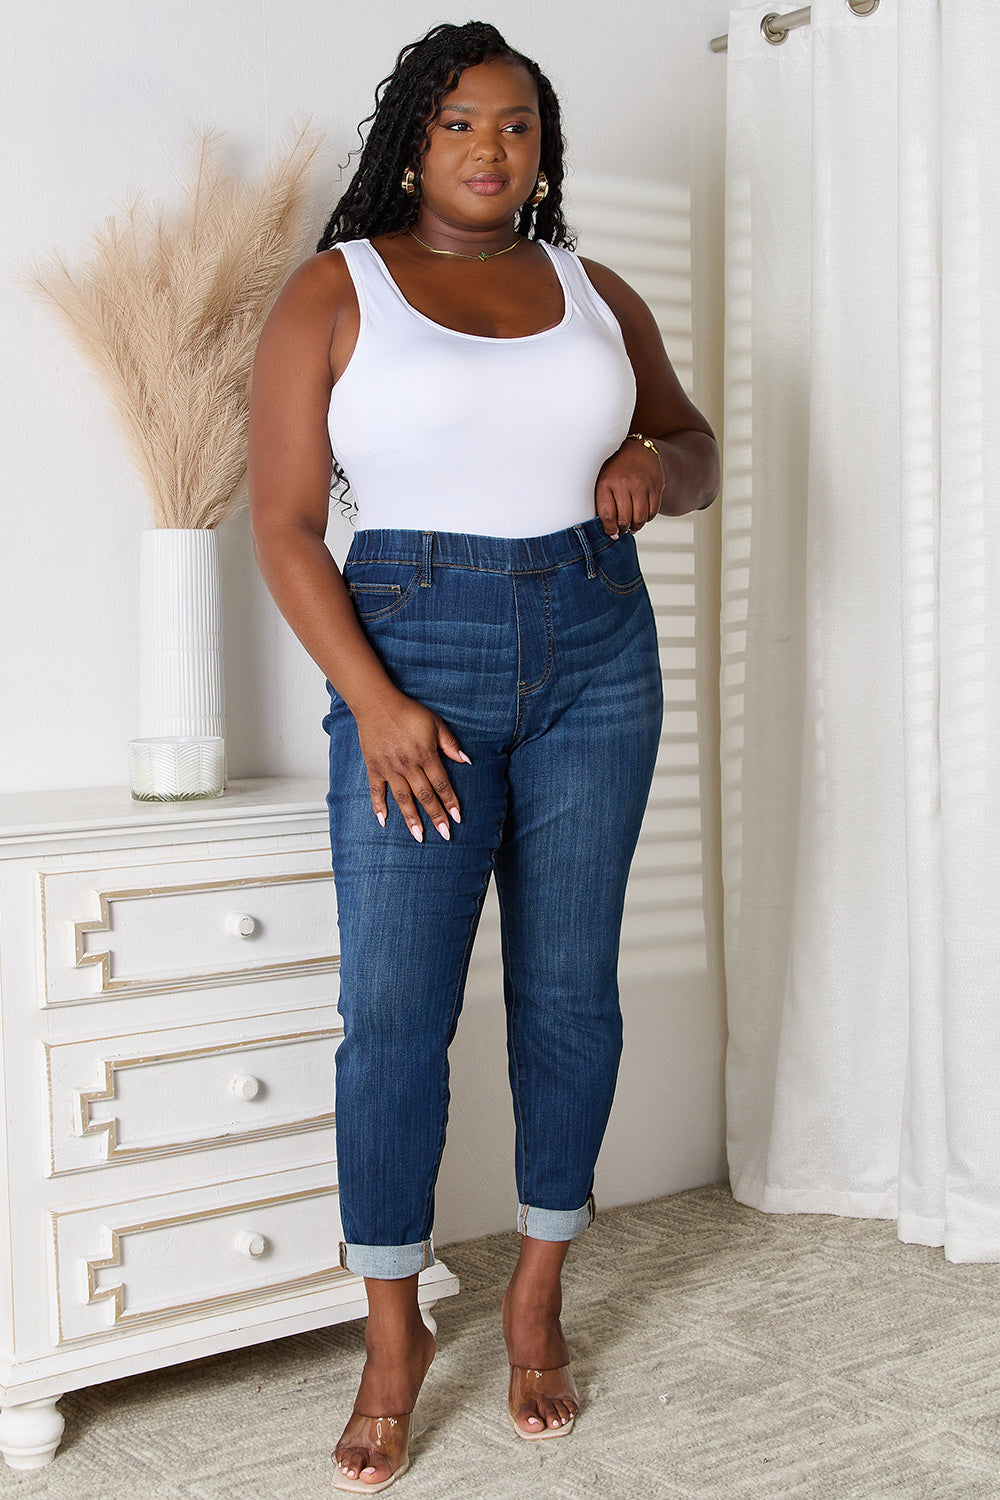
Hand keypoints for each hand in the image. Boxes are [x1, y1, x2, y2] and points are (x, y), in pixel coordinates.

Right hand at [353, 687, 469, 842]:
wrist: (376, 703)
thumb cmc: (408, 712)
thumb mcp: (435, 723)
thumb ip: (450, 743)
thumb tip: (466, 760)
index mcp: (425, 754)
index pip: (441, 783)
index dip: (450, 801)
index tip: (457, 818)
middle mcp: (408, 764)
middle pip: (425, 795)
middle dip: (436, 816)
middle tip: (445, 834)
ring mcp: (390, 768)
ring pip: (403, 798)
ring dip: (411, 818)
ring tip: (418, 836)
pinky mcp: (374, 767)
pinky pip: (376, 790)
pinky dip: (378, 806)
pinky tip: (383, 821)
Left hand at [595, 439, 664, 536]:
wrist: (637, 450)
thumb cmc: (615, 471)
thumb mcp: (602, 482)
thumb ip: (603, 504)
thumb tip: (612, 533)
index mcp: (606, 482)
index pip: (607, 515)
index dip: (610, 529)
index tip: (612, 533)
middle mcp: (624, 483)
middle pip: (625, 518)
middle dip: (623, 529)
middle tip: (623, 529)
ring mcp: (641, 484)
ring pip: (640, 518)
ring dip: (636, 526)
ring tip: (632, 525)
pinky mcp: (656, 486)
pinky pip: (653, 511)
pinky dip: (647, 518)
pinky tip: (642, 516)